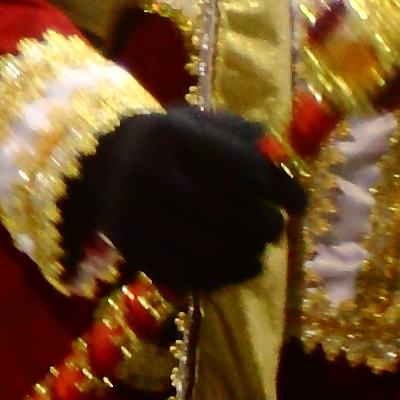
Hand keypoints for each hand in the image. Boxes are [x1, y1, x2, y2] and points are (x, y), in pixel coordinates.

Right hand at [52, 102, 308, 296]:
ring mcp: (136, 217)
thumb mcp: (201, 123)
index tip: (299, 203)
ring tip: (261, 252)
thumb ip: (245, 136)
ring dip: (246, 256)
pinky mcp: (132, 250)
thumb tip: (285, 163)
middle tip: (277, 228)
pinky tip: (241, 269)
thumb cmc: (168, 142)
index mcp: (171, 135)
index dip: (281, 188)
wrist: (99, 165)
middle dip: (264, 226)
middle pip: (226, 214)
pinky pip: (185, 273)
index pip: (243, 167)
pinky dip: (221, 276)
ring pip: (206, 249)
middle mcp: (149, 175)